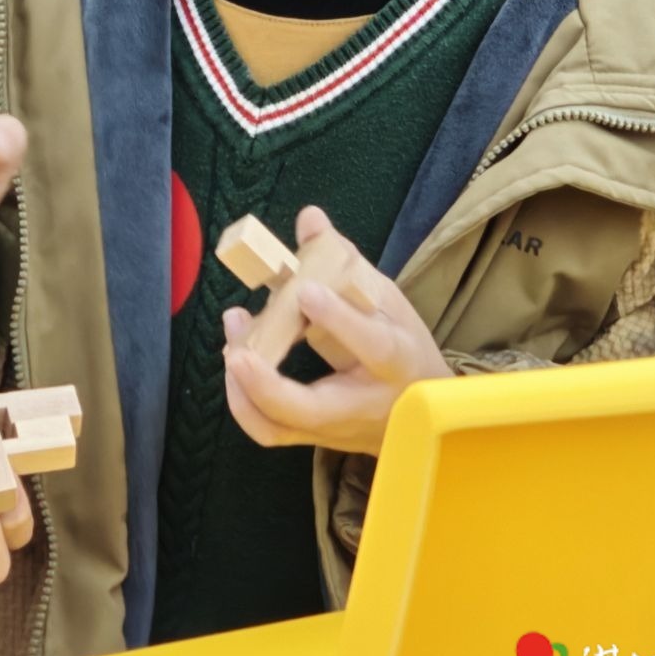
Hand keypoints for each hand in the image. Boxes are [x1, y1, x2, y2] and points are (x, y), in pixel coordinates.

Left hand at [222, 207, 450, 455]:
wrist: (422, 410)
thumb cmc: (402, 345)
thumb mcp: (386, 299)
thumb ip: (344, 261)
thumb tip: (309, 218)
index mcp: (397, 360)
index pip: (372, 345)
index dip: (338, 319)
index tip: (306, 291)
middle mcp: (366, 403)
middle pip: (313, 410)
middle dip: (266, 384)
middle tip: (237, 350)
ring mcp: (336, 428)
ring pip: (281, 428)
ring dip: (244, 392)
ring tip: (232, 347)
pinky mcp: (313, 437)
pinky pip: (269, 430)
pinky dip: (244, 402)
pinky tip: (236, 361)